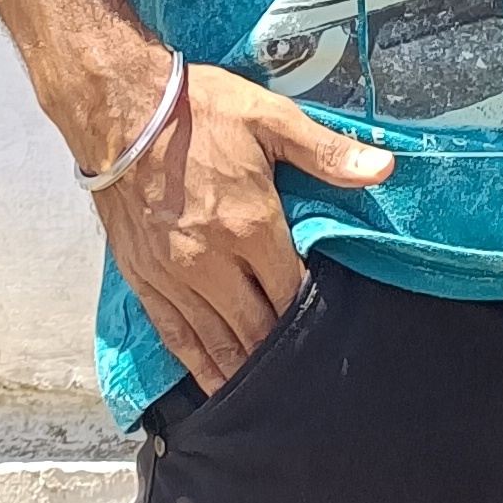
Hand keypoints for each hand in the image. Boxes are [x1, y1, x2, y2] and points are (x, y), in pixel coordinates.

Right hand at [94, 58, 391, 395]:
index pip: (291, 292)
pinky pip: (175, 335)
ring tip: (267, 392)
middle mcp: (212, 262)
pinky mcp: (144, 278)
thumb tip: (382, 169)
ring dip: (243, 367)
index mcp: (251, 227)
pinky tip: (214, 382)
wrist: (119, 110)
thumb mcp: (270, 118)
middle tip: (304, 368)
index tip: (327, 325)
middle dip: (281, 348)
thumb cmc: (197, 110)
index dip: (311, 313)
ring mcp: (175, 276)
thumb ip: (326, 152)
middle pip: (257, 326)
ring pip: (217, 341)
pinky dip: (197, 364)